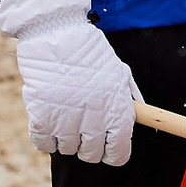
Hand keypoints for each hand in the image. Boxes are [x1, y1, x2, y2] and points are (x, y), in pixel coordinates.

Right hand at [0, 0, 136, 164]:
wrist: (56, 32)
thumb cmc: (90, 51)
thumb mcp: (119, 72)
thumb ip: (130, 100)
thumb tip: (143, 121)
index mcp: (117, 110)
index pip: (119, 153)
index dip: (113, 153)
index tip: (107, 149)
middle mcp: (95, 120)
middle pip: (92, 154)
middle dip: (88, 145)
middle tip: (82, 127)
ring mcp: (67, 121)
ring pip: (68, 149)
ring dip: (66, 137)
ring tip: (64, 113)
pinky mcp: (42, 118)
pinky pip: (45, 144)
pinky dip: (46, 137)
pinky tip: (48, 118)